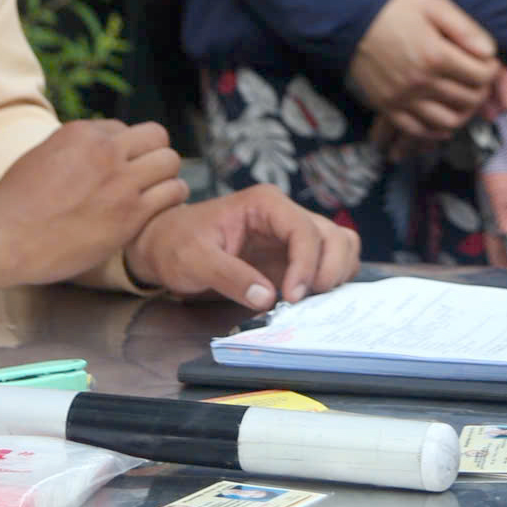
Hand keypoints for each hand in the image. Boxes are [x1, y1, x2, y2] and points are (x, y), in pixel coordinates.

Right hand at [0, 120, 185, 288]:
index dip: (124, 150)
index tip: (119, 168)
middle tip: (147, 176)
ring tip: (157, 191)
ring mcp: (120, 181)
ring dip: (166, 176)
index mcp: (81, 132)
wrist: (3, 239)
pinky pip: (172, 193)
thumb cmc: (15, 204)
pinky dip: (172, 198)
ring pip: (170, 161)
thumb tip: (98, 148)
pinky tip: (161, 207)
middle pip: (156, 136)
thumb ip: (75, 149)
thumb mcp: (42, 155)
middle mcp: (105, 150)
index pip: (123, 129)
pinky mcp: (130, 214)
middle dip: (153, 154)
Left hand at [124, 186, 359, 309]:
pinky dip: (329, 282)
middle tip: (304, 302)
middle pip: (333, 236)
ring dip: (335, 275)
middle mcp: (286, 215)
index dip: (306, 264)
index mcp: (265, 204)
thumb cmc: (176, 245)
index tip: (292, 297)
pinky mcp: (293, 257)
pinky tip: (307, 302)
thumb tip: (267, 298)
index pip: (304, 229)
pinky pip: (328, 263)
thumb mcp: (194, 260)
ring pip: (340, 246)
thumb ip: (229, 276)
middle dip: (328, 270)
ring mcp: (292, 236)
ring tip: (309, 302)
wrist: (166, 246)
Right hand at [348, 0, 496, 145]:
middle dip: (482, 90)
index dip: (491, 69)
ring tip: (463, 100)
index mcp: (436, 55)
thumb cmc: (394, 12)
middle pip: (469, 100)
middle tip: (478, 80)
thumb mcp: (433, 6)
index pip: (482, 76)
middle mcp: (421, 82)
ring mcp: (404, 99)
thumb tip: (489, 52)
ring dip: (463, 113)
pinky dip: (436, 130)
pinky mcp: (388, 108)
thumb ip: (464, 28)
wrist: (349, 24)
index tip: (487, 62)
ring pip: (448, 122)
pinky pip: (419, 131)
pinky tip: (442, 119)